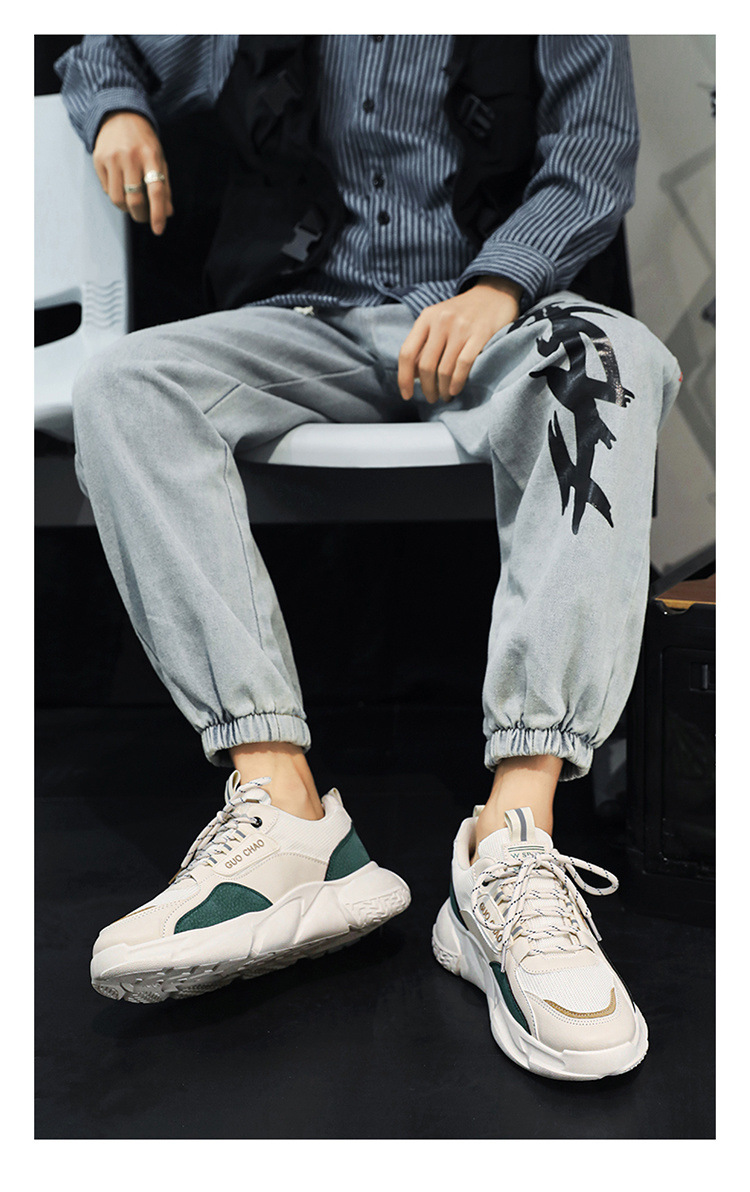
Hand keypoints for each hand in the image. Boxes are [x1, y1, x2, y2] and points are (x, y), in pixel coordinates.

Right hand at [93, 111, 173, 234]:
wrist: (119, 115)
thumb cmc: (143, 142)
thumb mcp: (159, 159)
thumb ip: (164, 186)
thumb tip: (167, 213)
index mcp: (150, 155)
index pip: (156, 190)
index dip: (158, 213)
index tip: (158, 230)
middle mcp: (130, 156)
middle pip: (135, 199)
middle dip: (140, 215)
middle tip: (144, 218)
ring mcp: (112, 158)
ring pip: (118, 199)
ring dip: (126, 209)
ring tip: (132, 204)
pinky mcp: (98, 160)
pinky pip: (106, 190)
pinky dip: (115, 195)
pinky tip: (120, 186)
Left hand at [397, 277, 521, 402]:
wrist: (495, 293)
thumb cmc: (463, 313)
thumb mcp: (438, 320)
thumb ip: (424, 343)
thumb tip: (411, 375)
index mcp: (427, 317)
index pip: (407, 353)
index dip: (403, 378)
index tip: (407, 395)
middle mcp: (442, 321)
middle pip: (425, 365)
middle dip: (427, 388)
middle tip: (431, 398)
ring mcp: (461, 327)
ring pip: (444, 369)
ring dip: (443, 389)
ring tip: (445, 397)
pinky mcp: (481, 333)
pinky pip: (463, 364)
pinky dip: (457, 382)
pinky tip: (455, 390)